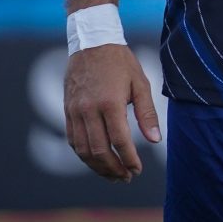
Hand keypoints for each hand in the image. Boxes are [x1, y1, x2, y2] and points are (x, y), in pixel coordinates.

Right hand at [64, 44, 161, 182]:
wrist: (92, 43)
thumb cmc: (121, 62)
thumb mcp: (140, 83)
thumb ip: (147, 113)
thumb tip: (155, 140)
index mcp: (110, 103)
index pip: (119, 141)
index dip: (129, 160)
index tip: (137, 170)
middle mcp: (89, 110)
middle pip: (99, 150)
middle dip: (113, 169)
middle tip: (126, 178)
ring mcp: (75, 112)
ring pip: (83, 150)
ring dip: (97, 167)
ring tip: (113, 175)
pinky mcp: (67, 111)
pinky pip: (73, 140)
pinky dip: (84, 155)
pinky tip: (97, 160)